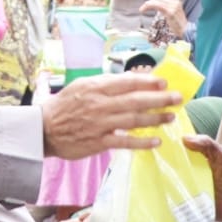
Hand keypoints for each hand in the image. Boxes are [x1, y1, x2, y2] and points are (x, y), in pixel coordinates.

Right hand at [41, 73, 180, 159]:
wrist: (43, 130)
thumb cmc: (64, 105)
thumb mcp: (81, 86)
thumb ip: (105, 82)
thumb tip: (131, 79)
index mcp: (95, 88)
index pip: (126, 82)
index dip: (147, 81)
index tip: (164, 81)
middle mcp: (99, 105)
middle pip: (135, 100)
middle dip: (159, 99)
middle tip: (178, 98)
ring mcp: (99, 125)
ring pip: (133, 120)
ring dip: (154, 118)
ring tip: (171, 117)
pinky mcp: (98, 143)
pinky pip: (124, 142)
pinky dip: (141, 142)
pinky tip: (156, 141)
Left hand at [140, 0, 186, 36]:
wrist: (186, 31)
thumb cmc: (179, 26)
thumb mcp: (173, 15)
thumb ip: (167, 10)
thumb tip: (158, 7)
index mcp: (176, 3)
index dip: (153, 1)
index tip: (147, 6)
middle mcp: (175, 3)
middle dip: (149, 2)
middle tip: (142, 8)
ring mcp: (173, 7)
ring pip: (157, 2)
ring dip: (147, 4)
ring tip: (142, 9)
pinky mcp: (170, 12)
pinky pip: (158, 6)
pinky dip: (150, 6)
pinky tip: (144, 9)